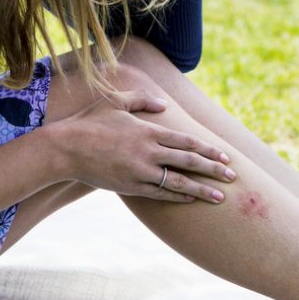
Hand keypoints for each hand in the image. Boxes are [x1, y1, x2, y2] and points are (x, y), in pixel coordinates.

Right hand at [47, 91, 235, 202]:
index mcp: (148, 131)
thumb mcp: (115, 102)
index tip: (224, 156)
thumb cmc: (89, 122)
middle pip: (190, 162)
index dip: (209, 150)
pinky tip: (191, 199)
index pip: (187, 142)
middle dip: (214, 170)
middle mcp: (149, 152)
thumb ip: (142, 100)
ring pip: (179, 182)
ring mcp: (140, 172)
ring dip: (202, 190)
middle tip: (233, 176)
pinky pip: (160, 193)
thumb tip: (163, 105)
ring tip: (220, 198)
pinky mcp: (131, 186)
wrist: (65, 149)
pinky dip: (178, 196)